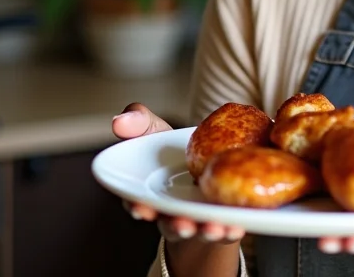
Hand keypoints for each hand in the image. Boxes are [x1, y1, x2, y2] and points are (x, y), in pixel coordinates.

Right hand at [112, 103, 243, 276]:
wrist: (209, 164)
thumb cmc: (175, 151)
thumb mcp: (156, 131)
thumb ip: (138, 123)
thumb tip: (118, 121)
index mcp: (150, 194)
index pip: (137, 204)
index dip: (137, 207)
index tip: (139, 208)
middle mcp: (172, 213)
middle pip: (169, 224)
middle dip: (174, 226)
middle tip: (181, 224)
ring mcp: (197, 221)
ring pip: (198, 231)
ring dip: (205, 231)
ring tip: (212, 227)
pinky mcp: (223, 224)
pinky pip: (226, 231)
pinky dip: (230, 230)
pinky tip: (235, 225)